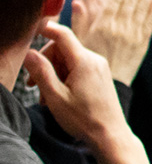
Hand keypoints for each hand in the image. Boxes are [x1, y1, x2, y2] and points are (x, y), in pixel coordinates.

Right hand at [24, 23, 146, 163]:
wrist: (109, 134)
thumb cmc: (83, 119)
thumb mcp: (55, 96)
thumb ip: (41, 72)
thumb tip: (28, 52)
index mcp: (84, 62)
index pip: (63, 35)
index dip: (46, 29)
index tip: (31, 29)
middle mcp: (94, 60)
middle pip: (62, 49)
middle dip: (44, 63)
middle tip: (31, 85)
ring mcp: (99, 68)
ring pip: (68, 61)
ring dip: (53, 74)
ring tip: (45, 98)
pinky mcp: (100, 76)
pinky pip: (77, 70)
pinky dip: (64, 79)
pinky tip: (57, 97)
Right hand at [70, 0, 151, 84]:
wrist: (102, 110)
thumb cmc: (78, 81)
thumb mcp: (69, 53)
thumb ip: (73, 25)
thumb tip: (75, 2)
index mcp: (99, 32)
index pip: (113, 2)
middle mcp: (119, 33)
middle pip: (130, 2)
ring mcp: (132, 40)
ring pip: (142, 10)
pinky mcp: (141, 47)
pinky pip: (149, 24)